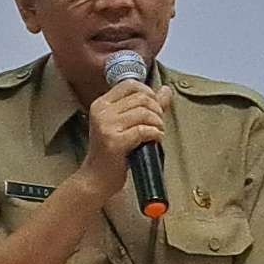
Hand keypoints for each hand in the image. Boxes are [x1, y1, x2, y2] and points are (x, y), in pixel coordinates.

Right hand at [78, 82, 173, 198]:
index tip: (154, 107)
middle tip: (158, 124)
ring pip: (144, 113)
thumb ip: (147, 106)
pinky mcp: (115, 141)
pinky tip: (155, 141)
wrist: (97, 179)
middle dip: (157, 110)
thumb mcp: (126, 125)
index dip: (148, 92)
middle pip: (141, 98)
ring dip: (158, 123)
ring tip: (157, 133)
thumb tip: (166, 90)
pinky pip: (144, 130)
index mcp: (101, 104)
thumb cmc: (112, 153)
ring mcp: (107, 126)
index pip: (130, 85)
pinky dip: (155, 134)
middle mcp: (102, 112)